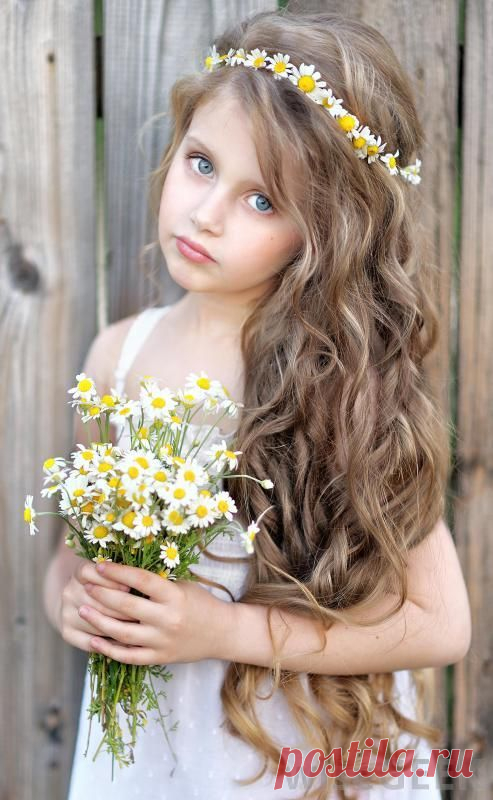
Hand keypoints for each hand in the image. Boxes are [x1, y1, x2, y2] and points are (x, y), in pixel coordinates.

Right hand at [59, 557, 131, 652]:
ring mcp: (65, 613)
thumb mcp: (109, 574)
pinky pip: (89, 642)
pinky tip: (126, 643)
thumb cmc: (106, 585)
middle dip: (122, 608)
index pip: (89, 573)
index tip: (129, 587)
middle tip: (143, 614)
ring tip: (139, 629)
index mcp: (79, 573)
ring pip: (95, 623)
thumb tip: (136, 585)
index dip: (110, 581)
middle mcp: (68, 592)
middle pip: (95, 600)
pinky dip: (109, 644)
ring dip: (119, 627)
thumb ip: (120, 575)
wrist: (79, 602)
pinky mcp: (67, 632)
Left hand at [78, 561, 234, 665]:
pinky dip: (109, 649)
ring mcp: (162, 641)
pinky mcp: (159, 658)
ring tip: (81, 610)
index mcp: (174, 596)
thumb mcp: (182, 586)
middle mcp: (167, 619)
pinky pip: (129, 656)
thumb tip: (121, 572)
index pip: (141, 580)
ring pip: (122, 632)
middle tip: (85, 586)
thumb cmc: (200, 603)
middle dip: (101, 594)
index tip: (100, 565)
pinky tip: (94, 640)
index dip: (118, 572)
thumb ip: (155, 583)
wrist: (222, 633)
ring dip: (99, 620)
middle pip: (126, 606)